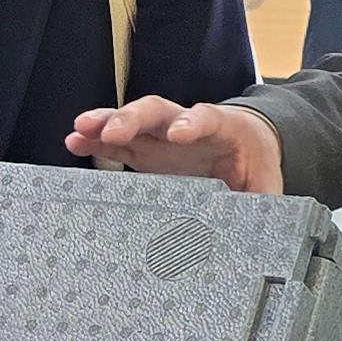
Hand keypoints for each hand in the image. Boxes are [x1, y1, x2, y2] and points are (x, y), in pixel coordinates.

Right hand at [65, 97, 285, 190]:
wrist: (248, 147)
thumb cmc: (256, 165)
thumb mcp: (267, 185)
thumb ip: (265, 203)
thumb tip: (267, 229)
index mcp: (222, 128)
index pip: (205, 118)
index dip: (191, 122)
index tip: (178, 134)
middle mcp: (186, 124)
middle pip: (158, 111)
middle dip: (133, 119)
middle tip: (112, 131)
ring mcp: (162, 135)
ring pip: (132, 120)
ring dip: (106, 122)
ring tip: (80, 129)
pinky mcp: (146, 149)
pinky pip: (118, 141)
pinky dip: (96, 139)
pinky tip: (74, 142)